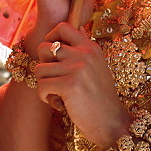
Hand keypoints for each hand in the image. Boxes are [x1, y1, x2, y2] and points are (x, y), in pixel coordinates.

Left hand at [34, 23, 130, 149]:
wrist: (111, 123)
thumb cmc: (100, 98)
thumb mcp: (97, 66)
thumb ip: (85, 48)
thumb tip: (77, 27)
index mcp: (91, 47)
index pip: (63, 27)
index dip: (50, 37)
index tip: (52, 55)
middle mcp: (85, 54)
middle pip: (44, 48)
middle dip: (43, 65)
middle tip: (53, 79)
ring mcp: (77, 68)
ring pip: (39, 69)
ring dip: (44, 84)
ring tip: (57, 94)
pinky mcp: (69, 85)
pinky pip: (41, 86)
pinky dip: (45, 97)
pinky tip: (58, 104)